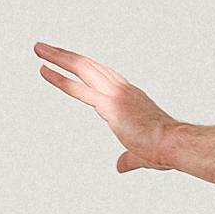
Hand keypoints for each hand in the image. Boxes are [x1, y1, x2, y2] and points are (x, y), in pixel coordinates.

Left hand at [34, 43, 185, 173]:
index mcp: (131, 97)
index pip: (103, 76)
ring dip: (59, 57)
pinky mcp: (109, 105)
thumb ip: (128, 159)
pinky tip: (44, 71)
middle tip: (44, 47)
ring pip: (82, 68)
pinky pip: (80, 89)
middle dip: (66, 55)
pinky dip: (60, 79)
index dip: (85, 67)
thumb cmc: (164, 149)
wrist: (175, 144)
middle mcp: (122, 90)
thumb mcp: (141, 154)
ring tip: (39, 48)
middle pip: (89, 65)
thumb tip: (120, 166)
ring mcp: (115, 95)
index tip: (70, 60)